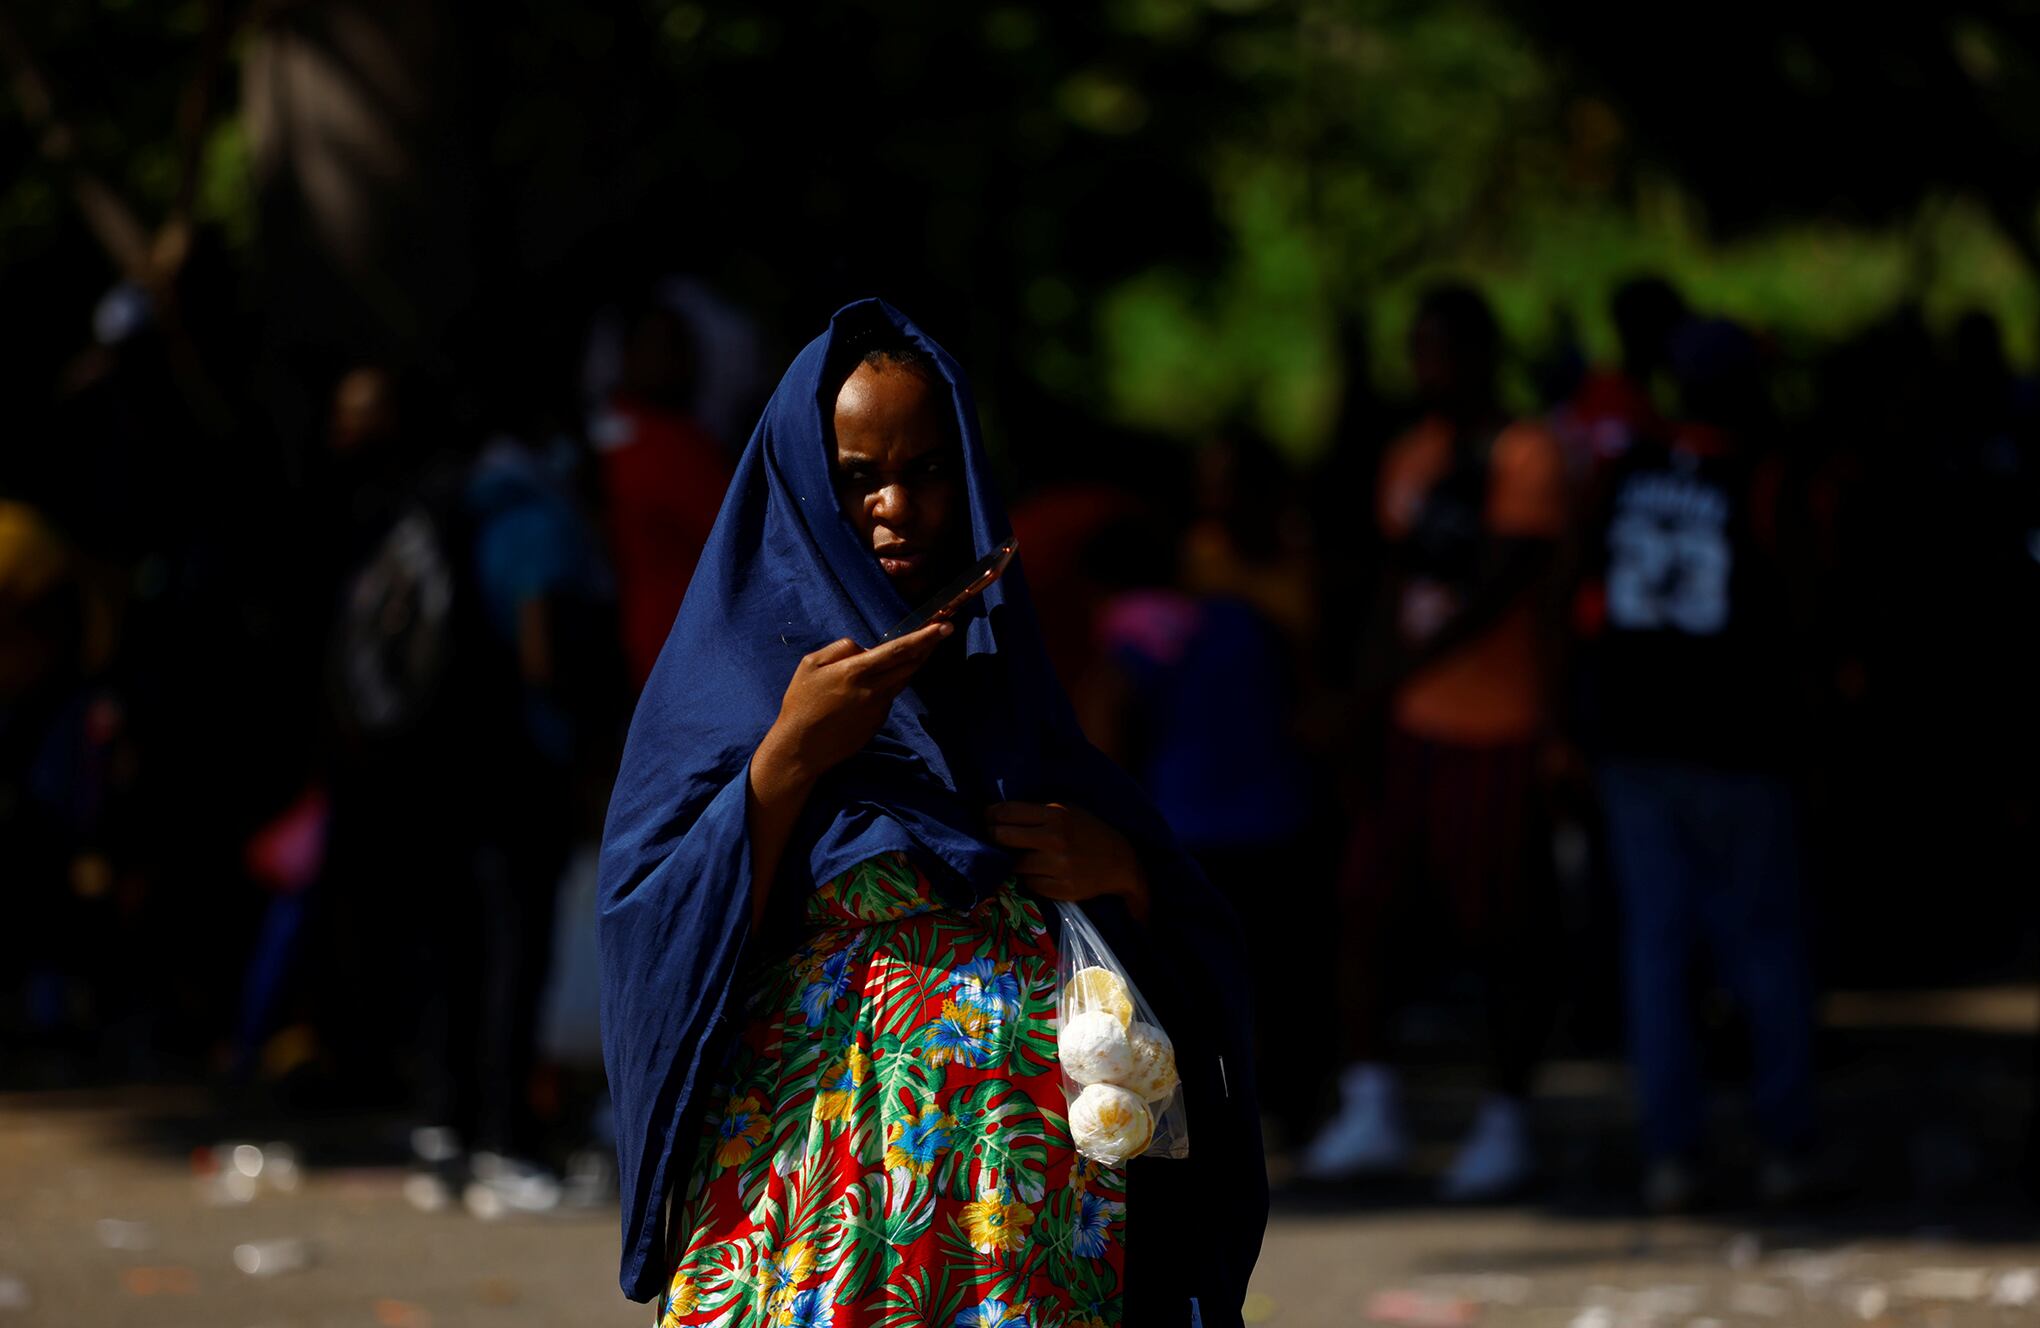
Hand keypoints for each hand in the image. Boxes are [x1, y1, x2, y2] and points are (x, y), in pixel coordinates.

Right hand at [759, 621, 952, 784]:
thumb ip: (841, 649)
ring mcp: (879, 708)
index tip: (944, 627)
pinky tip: (876, 685)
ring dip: (912, 664)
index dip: (925, 637)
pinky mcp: (878, 722)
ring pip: (902, 680)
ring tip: (917, 649)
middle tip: (941, 632)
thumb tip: (866, 649)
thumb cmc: (801, 703)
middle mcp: (874, 690)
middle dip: (928, 647)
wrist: (801, 748)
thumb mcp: (810, 664)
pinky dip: (889, 685)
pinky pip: (889, 697)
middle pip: (910, 664)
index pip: (899, 650)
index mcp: (856, 671)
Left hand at [985, 801, 1148, 919]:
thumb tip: (996, 813)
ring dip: (1013, 860)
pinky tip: (1040, 870)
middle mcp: (1055, 839)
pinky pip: (1029, 883)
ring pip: (1014, 864)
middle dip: (992, 836)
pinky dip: (1030, 878)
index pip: (1006, 812)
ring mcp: (1058, 866)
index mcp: (1056, 814)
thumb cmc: (1088, 830)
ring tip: (1021, 854)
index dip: (989, 815)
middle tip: (992, 835)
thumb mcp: (1067, 810)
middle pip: (1003, 837)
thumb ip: (1036, 810)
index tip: (986, 817)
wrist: (1120, 862)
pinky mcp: (1060, 889)